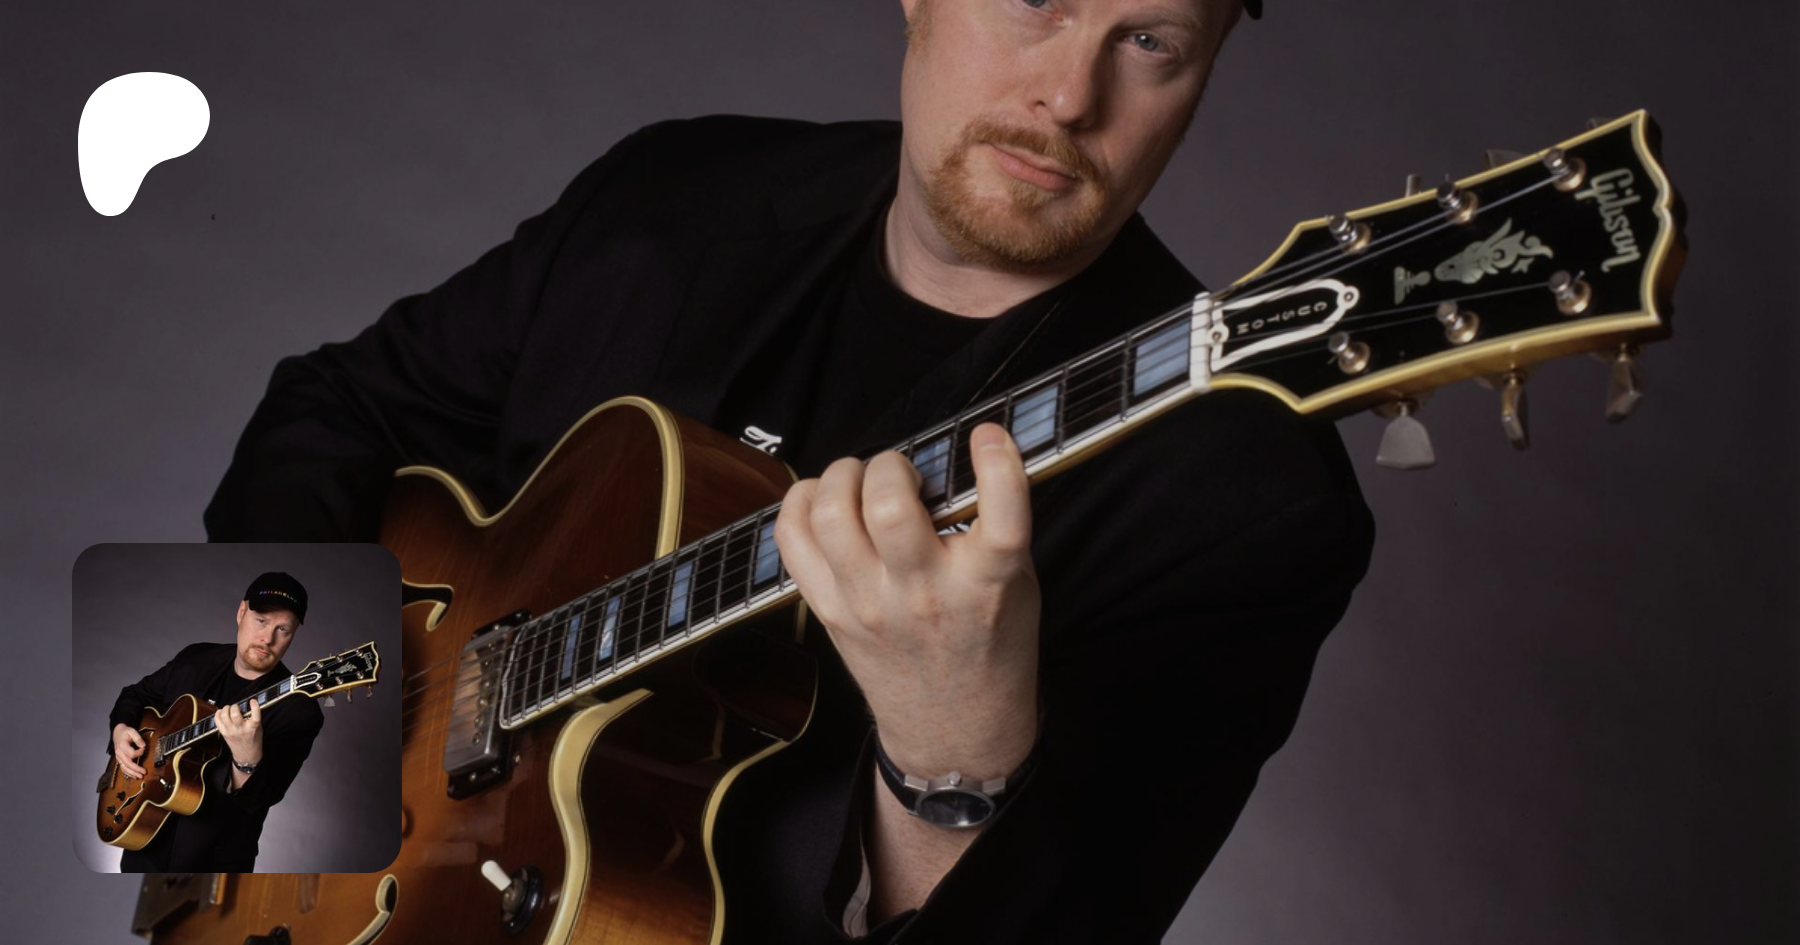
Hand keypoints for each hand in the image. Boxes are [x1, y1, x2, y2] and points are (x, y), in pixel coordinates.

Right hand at [112, 723, 145, 779]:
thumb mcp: (132, 731)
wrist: (117, 733)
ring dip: (132, 773)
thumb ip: (138, 738)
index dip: (139, 753)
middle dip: (136, 769)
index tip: (144, 748)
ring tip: (140, 777)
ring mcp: (119, 757)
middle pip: (127, 764)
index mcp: (122, 746)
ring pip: (124, 768)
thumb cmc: (125, 732)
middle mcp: (119, 753)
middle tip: (144, 772)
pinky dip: (128, 773)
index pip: (131, 754)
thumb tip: (143, 745)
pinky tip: (134, 776)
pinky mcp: (119, 760)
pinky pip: (123, 768)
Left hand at [213, 698, 262, 767]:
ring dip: (225, 709)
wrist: (247, 755)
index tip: (253, 701)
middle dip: (234, 706)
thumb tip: (246, 707)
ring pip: (224, 716)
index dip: (254, 705)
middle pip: (234, 714)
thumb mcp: (259, 728)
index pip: (255, 714)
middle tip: (236, 706)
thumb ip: (253, 718)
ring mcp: (231, 731)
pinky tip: (221, 712)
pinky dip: (217, 714)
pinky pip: (217, 721)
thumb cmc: (253, 740)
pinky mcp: (224, 733)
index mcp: (253, 727)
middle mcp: (241, 729)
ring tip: (228, 708)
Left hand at [775, 423, 1040, 778]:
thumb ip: (991, 528)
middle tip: (901, 475)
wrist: (955, 730)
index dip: (997, 461)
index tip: (989, 437)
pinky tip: (822, 500)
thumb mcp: (1018, 586)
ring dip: (843, 477)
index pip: (1002, 512)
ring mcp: (869, 605)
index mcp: (987, 583)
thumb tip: (951, 464)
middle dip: (890, 466)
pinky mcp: (830, 612)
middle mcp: (925, 593)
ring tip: (860, 481)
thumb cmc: (989, 647)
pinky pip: (792, 541)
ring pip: (831, 515)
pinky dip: (800, 503)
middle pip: (887, 505)